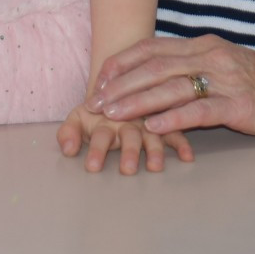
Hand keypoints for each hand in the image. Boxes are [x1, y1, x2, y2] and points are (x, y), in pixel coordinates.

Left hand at [57, 105, 193, 174]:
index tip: (92, 167)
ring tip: (155, 167)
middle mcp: (129, 118)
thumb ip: (69, 133)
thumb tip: (67, 149)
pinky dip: (182, 144)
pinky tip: (187, 156)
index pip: (101, 134)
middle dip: (128, 152)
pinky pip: (176, 133)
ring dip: (154, 150)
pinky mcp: (164, 123)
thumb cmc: (97, 110)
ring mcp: (148, 120)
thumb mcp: (79, 117)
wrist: (118, 84)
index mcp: (107, 115)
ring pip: (153, 134)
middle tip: (127, 169)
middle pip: (129, 134)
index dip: (96, 149)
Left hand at [89, 35, 254, 138]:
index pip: (155, 49)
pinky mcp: (240, 103)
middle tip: (95, 101)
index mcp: (206, 47)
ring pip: (172, 87)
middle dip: (121, 85)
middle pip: (156, 67)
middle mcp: (212, 57)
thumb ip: (197, 70)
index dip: (124, 63)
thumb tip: (160, 80)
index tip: (100, 79)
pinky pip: (200, 109)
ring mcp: (227, 79)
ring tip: (113, 114)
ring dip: (137, 101)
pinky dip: (172, 117)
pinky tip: (152, 125)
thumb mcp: (228, 68)